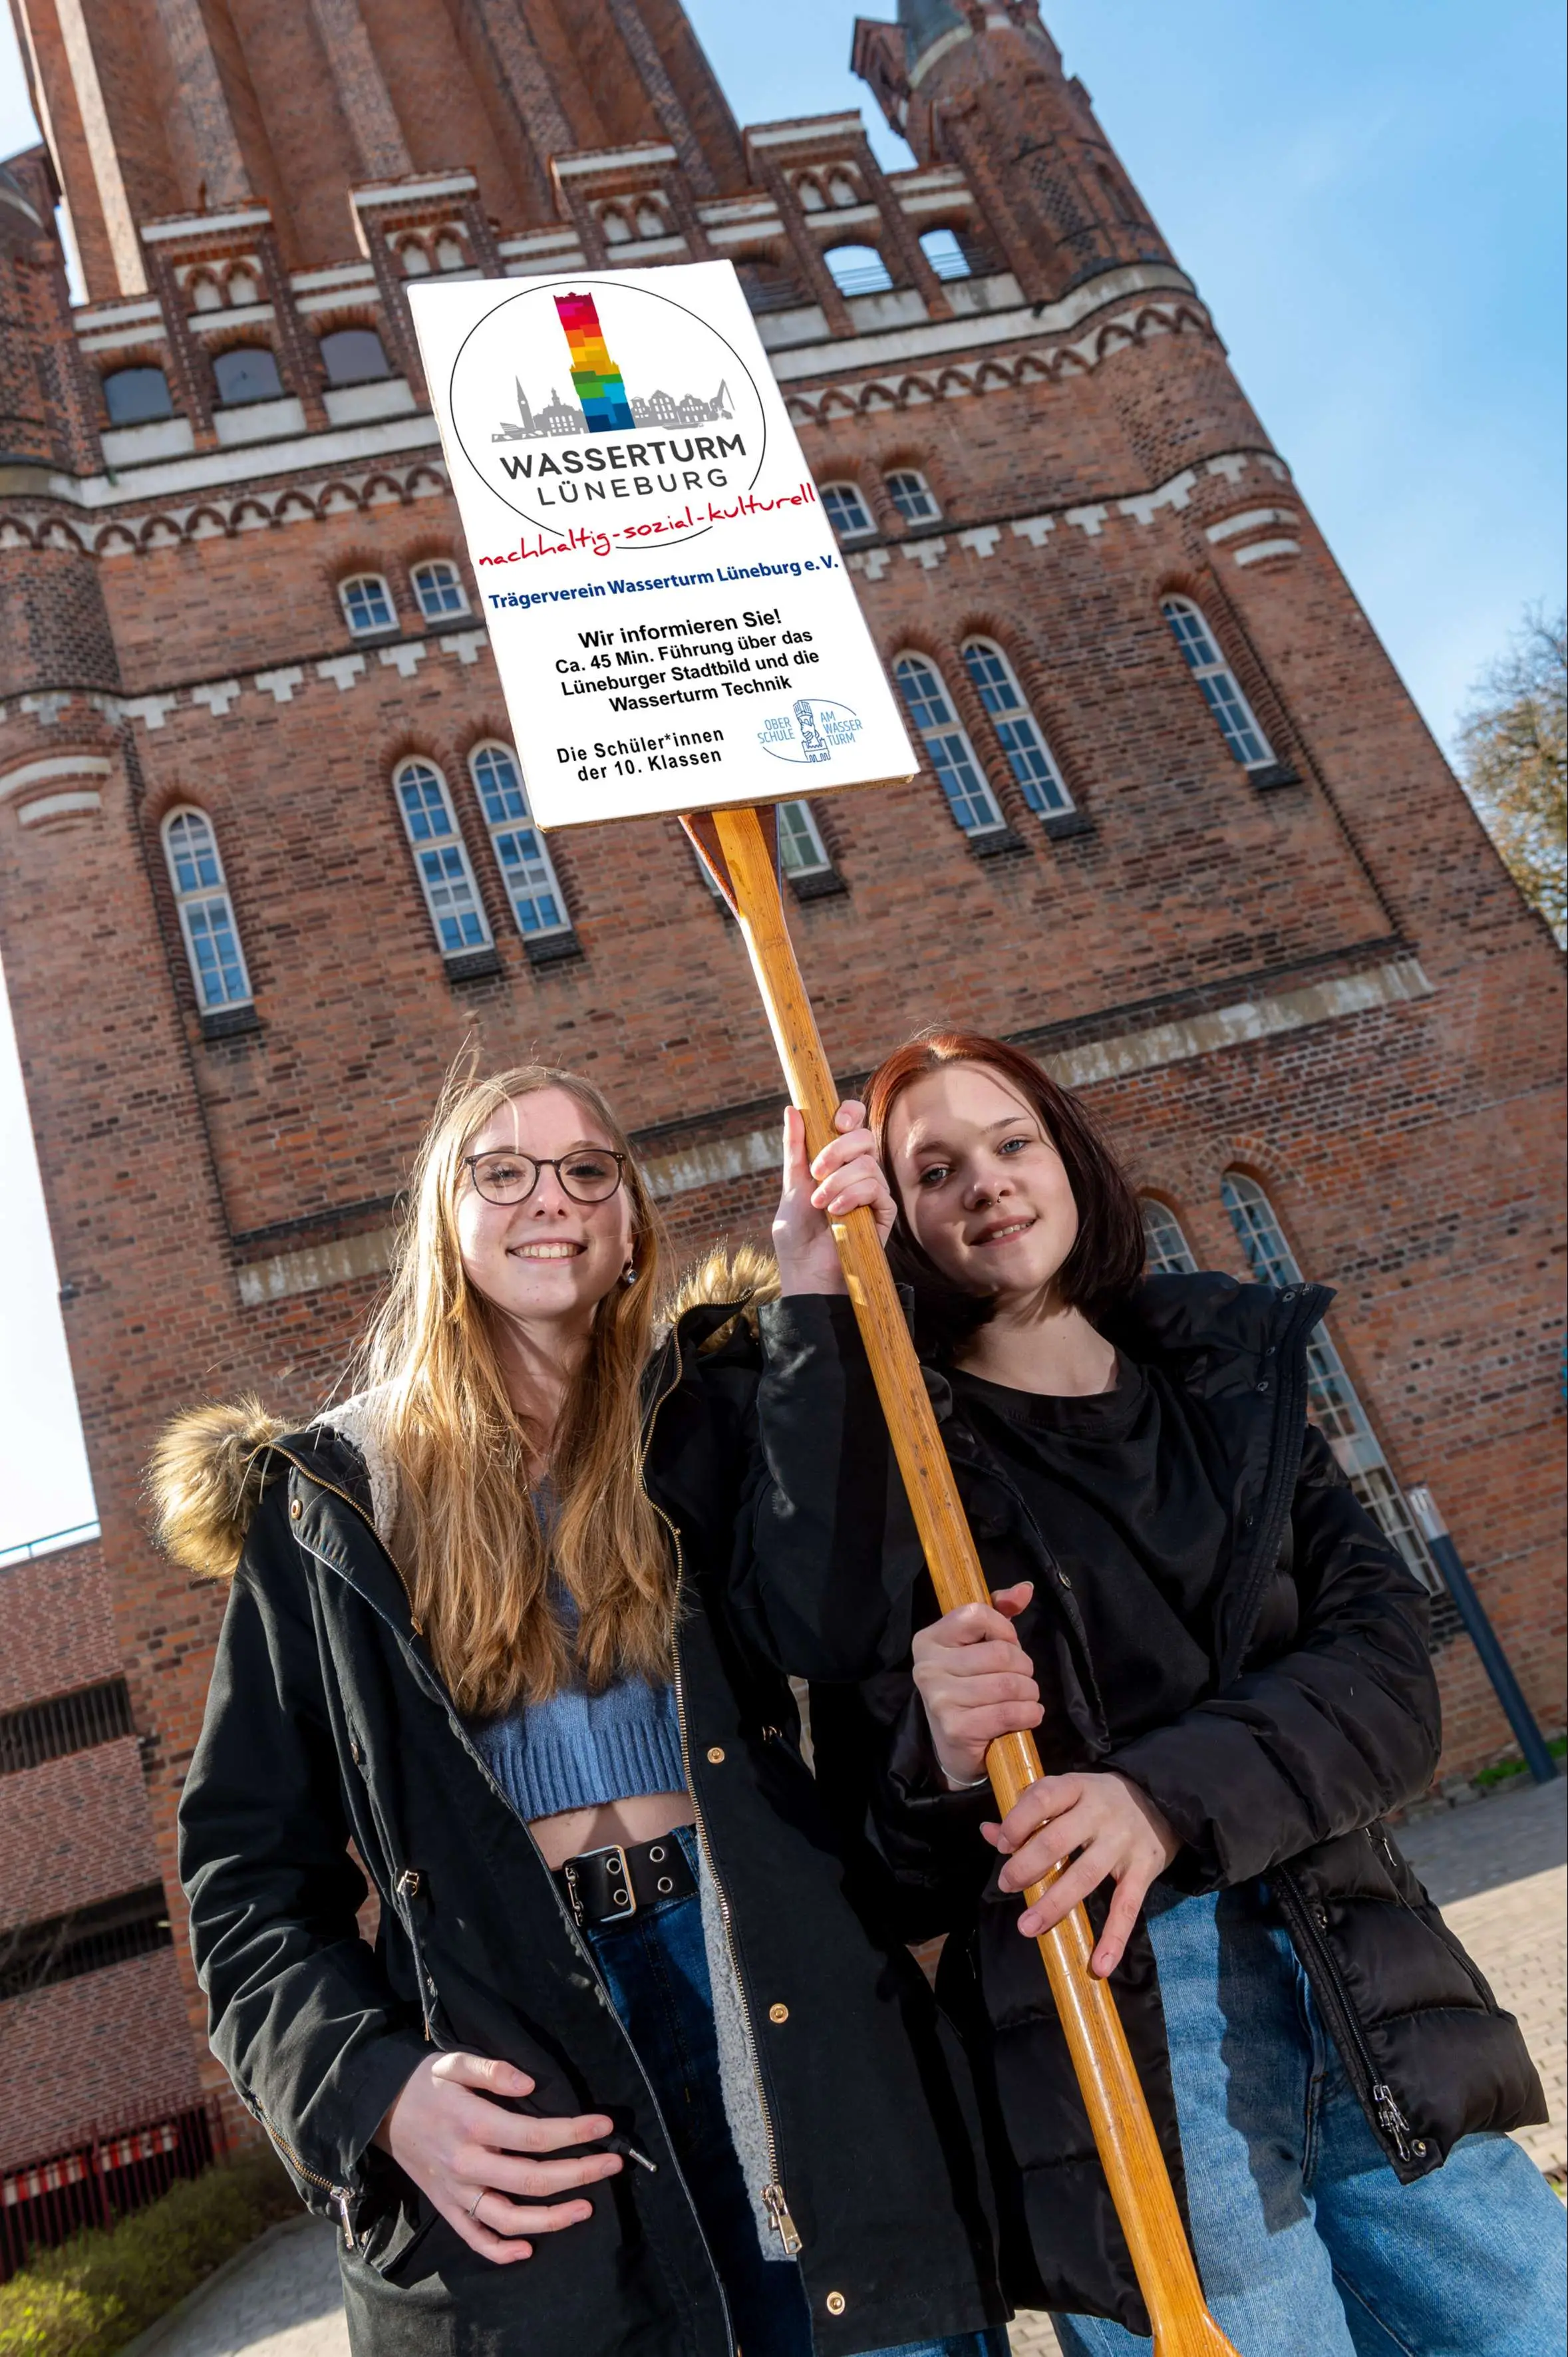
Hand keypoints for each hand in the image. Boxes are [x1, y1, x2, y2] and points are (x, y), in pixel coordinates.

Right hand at [377, 2051, 621, 2262]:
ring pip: (508, 2218)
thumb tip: (529, 2084)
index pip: (534, 2136)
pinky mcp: (446, 2207)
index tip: (605, 2127)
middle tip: (613, 2165)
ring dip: (551, 2219)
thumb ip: (492, 2070)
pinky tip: (528, 2250)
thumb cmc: (425, 2083)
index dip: (574, 2132)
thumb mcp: (454, 2062)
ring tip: (586, 2209)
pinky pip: (474, 2238)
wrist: (381, 2111)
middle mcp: (467, 2164)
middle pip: (531, 2180)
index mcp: (473, 2125)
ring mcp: (456, 2191)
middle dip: (579, 2173)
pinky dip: (500, 2251)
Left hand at [772, 1099, 895, 1294]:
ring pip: (867, 1164)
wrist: (807, 1268)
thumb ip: (795, 1148)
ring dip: (838, 1182)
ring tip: (821, 1204)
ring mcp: (874, 1189)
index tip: (835, 1123)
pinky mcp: (884, 1211)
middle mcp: (859, 1170)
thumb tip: (792, 1109)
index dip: (849, 1114)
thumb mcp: (792, 1184)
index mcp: (838, 1158)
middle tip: (816, 1173)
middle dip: (837, 1150)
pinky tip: (837, 1212)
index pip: (854, 1122)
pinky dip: (852, 1197)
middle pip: (864, 1137)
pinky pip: (875, 1189)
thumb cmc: (798, 1230)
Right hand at [912, 1583, 1041, 1785]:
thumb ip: (999, 1612)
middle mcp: (928, 1666)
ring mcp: (939, 1698)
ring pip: (1008, 1684)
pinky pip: (1007, 1712)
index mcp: (929, 1639)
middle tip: (1022, 1678)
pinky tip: (1029, 1715)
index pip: (978, 1614)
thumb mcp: (978, 1646)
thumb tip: (1025, 1589)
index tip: (1008, 1645)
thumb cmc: (970, 1686)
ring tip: (1027, 1698)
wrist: (954, 1746)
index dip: (1005, 1630)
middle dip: (1024, 1667)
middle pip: (1000, 1653)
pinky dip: (1029, 1714)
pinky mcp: (955, 1728)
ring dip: (1030, 1693)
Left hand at [986, 1772, 1179, 1978]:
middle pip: (1058, 1841)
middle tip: (1006, 1884)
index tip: (1002, 1844)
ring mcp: (1123, 1842)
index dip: (1018, 1821)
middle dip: (1026, 1866)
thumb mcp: (1067, 1794)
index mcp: (1077, 1788)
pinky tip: (1099, 1965)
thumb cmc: (1099, 1800)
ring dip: (1054, 1904)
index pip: (1043, 1798)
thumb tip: (988, 1831)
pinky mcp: (1144, 1869)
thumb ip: (1028, 1811)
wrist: (1162, 1800)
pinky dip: (1114, 1938)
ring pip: (1085, 1876)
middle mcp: (1100, 1811)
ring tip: (1028, 1927)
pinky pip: (1127, 1907)